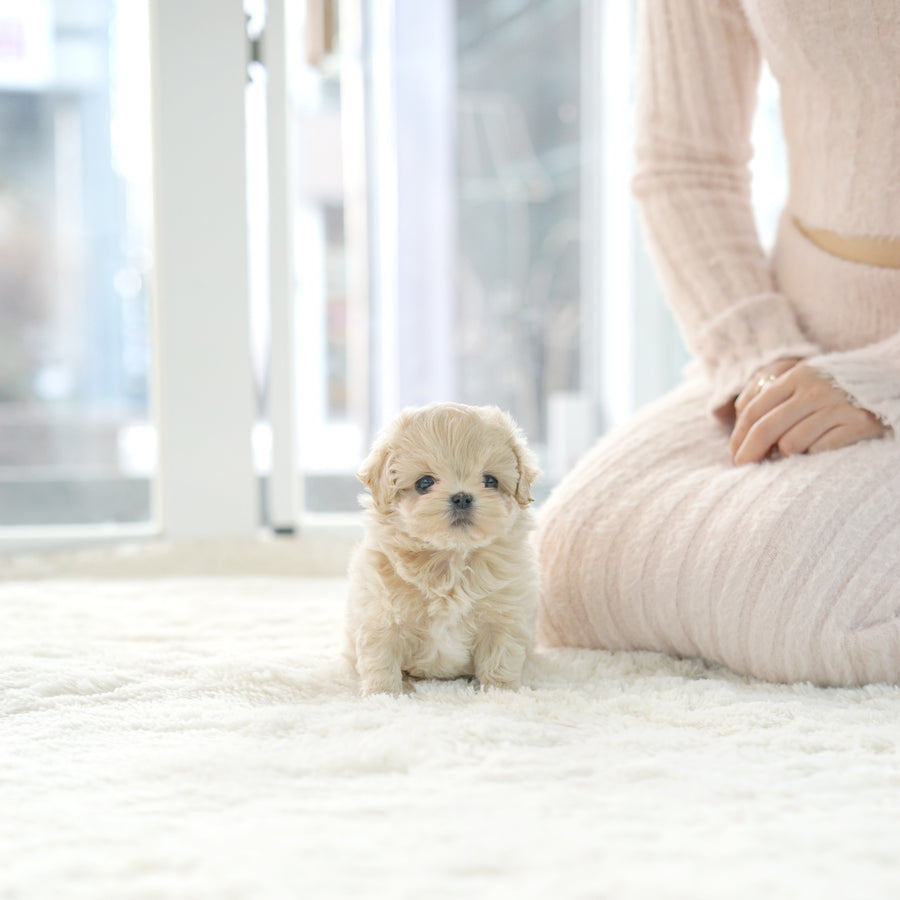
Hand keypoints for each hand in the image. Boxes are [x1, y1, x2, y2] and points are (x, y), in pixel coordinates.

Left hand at [730, 359, 886, 464]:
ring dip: (787, 454)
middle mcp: (816, 389)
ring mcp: (838, 407)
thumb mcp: (807, 381)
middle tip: (743, 467)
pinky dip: (813, 455)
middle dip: (749, 453)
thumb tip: (740, 423)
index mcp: (798, 376)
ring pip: (790, 444)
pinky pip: (819, 451)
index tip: (734, 455)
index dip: (738, 437)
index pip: (754, 410)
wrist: (892, 378)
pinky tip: (819, 450)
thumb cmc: (840, 387)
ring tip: (797, 451)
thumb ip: (775, 397)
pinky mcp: (859, 424)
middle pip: (766, 429)